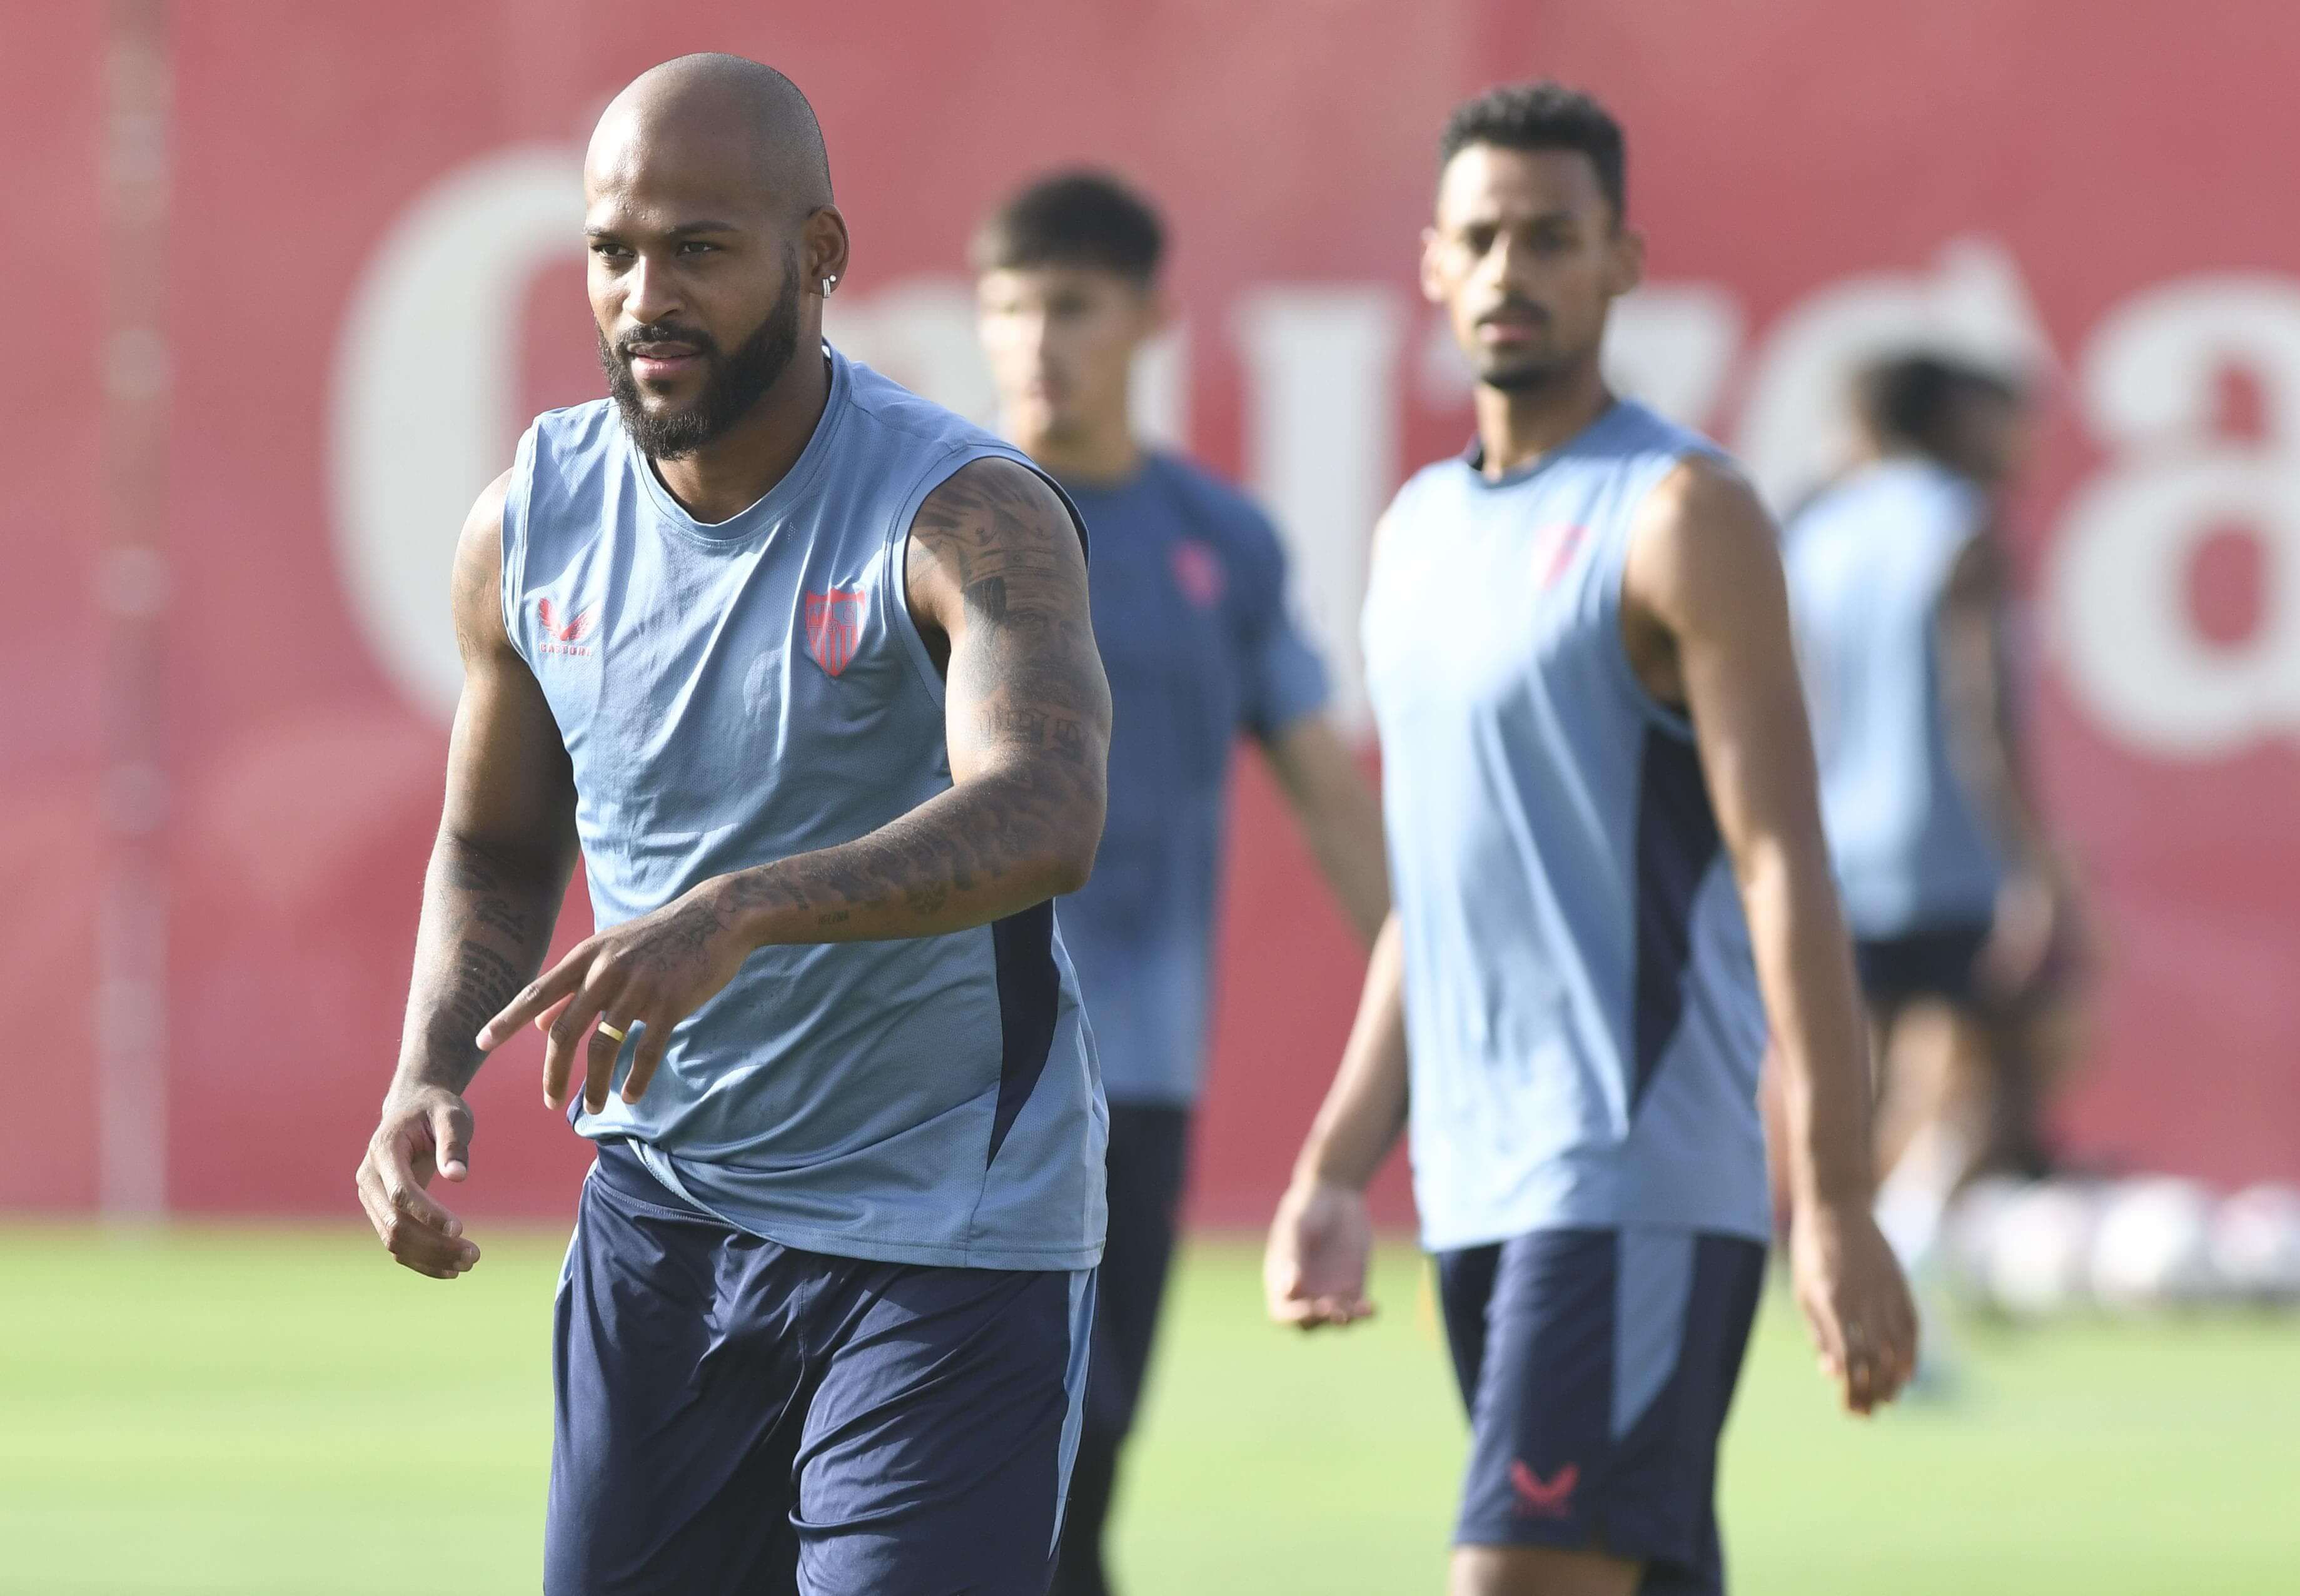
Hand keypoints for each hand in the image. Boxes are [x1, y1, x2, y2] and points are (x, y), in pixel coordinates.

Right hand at [355, 1085, 479, 1278]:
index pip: (400, 1192)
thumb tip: (458, 1176)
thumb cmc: (436, 1109)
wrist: (413, 1109)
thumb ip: (453, 1141)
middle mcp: (369, 1178)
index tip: (460, 1229)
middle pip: (394, 1223)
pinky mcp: (380, 1212)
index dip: (427, 1213)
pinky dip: (421, 1260)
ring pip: (393, 1240)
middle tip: (474, 1255)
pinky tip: (451, 1270)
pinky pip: (395, 1244)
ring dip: (429, 1257)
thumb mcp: (451, 1114)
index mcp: (383, 1150)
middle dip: (433, 1244)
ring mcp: (371, 1198)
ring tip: (469, 1263)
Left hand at [476, 882, 750, 1112]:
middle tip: (551, 1102)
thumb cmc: (658, 937)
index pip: (537, 993)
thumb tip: (542, 1024)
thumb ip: (574, 985)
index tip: (480, 1044)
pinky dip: (635, 1079)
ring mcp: (639, 987)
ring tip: (595, 1108)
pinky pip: (646, 1050)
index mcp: (587, 957)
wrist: (714, 917)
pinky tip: (631, 1096)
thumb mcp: (610, 950)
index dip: (507, 1020)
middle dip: (554, 1073)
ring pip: (604, 1047)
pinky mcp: (670, 1002)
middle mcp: (606, 971)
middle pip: (565, 1031)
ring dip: (596, 1085)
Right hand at [1265, 1177, 1375, 1328]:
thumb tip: (1288, 1289)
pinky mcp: (1352, 1287)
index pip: (1283, 1312)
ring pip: (1335, 1321)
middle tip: (1336, 1308)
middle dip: (1321, 1320)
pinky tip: (1373, 1308)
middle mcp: (1304, 1291)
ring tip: (1359, 1309)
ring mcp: (1329, 1291)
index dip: (1295, 1317)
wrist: (1335, 1193)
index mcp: (1282, 1279)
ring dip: (1346, 1320)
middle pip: (1309, 1323)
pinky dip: (1364, 1314)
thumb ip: (1292, 1257)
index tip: (1312, 1308)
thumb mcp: (1297, 1227)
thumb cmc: (1308, 1207)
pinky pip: (1358, 1309)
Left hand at [1790, 1196, 1917, 1414]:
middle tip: (1867, 1413)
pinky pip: (1912, 1327)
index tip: (1849, 1409)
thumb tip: (1835, 1374)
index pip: (1849, 1359)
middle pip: (1876, 1359)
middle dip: (1872, 1392)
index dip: (1852, 1390)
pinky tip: (1907, 1374)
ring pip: (1898, 1347)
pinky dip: (1912, 1354)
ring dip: (1894, 1380)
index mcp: (1831, 1301)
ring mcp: (1885, 1291)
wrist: (1837, 1206)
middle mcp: (1862, 1299)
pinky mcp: (1901, 1285)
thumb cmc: (1812, 1253)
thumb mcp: (1804, 1293)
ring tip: (1886, 1399)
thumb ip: (1820, 1334)